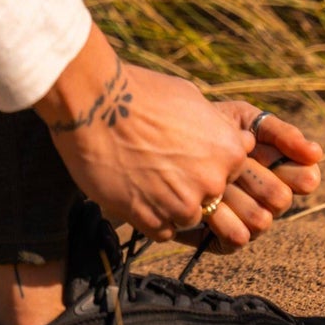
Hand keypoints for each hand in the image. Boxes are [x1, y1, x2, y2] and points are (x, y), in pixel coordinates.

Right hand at [34, 26, 253, 239]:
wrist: (95, 103)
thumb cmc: (141, 93)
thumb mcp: (192, 98)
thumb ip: (215, 126)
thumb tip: (226, 134)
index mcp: (229, 150)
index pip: (230, 172)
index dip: (205, 164)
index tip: (183, 155)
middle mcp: (213, 181)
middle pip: (211, 197)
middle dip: (188, 186)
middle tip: (158, 167)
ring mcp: (182, 204)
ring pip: (186, 217)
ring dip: (169, 205)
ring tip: (142, 179)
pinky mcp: (151, 220)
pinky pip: (161, 231)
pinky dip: (148, 217)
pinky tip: (132, 192)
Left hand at [177, 103, 323, 252]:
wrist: (160, 143)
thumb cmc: (204, 127)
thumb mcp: (242, 119)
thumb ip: (280, 132)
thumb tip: (317, 153)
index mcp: (280, 169)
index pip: (305, 177)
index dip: (283, 165)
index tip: (250, 147)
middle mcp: (268, 199)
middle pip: (281, 199)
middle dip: (252, 179)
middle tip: (229, 166)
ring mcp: (249, 220)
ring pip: (262, 220)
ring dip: (235, 198)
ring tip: (214, 183)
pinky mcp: (225, 239)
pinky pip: (239, 238)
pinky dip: (222, 221)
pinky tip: (206, 205)